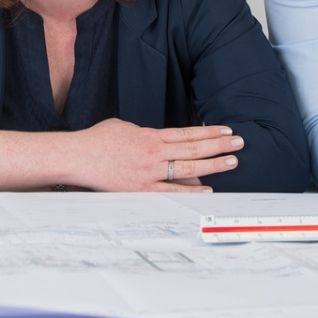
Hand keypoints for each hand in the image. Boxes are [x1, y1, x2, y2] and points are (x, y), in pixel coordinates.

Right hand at [67, 118, 243, 191]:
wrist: (78, 157)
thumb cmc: (97, 140)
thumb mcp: (124, 126)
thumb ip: (145, 133)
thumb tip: (158, 139)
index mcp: (150, 135)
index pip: (187, 133)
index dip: (209, 132)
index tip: (226, 130)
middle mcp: (154, 153)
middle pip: (194, 149)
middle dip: (219, 145)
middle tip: (239, 143)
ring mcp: (149, 172)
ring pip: (188, 169)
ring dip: (213, 165)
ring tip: (232, 161)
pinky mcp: (141, 189)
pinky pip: (171, 190)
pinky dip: (191, 191)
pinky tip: (208, 189)